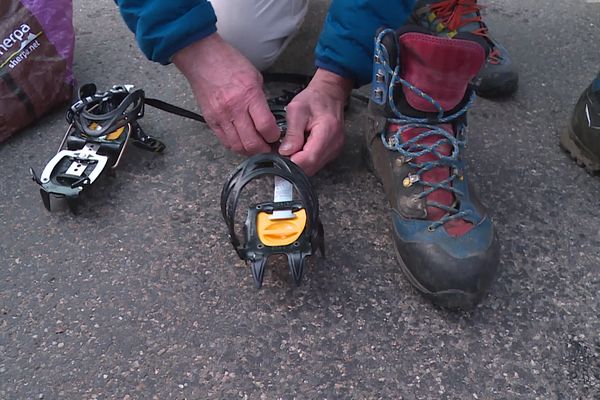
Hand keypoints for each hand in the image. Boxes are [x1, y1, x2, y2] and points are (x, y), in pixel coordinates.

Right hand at [173, 33, 279, 154]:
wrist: (202, 57)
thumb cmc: (228, 62)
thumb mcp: (255, 77)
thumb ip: (261, 100)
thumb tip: (268, 118)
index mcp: (249, 95)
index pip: (266, 127)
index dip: (274, 137)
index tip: (277, 136)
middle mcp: (234, 108)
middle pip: (252, 142)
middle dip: (264, 149)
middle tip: (269, 148)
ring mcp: (220, 116)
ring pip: (237, 146)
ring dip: (249, 151)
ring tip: (256, 148)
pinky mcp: (210, 120)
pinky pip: (224, 141)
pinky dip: (235, 146)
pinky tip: (241, 143)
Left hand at [279, 68, 353, 175]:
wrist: (329, 95)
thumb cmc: (314, 99)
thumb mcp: (296, 110)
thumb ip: (292, 133)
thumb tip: (285, 152)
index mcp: (327, 132)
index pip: (309, 159)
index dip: (291, 162)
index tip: (280, 156)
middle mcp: (334, 145)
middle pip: (310, 167)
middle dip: (293, 163)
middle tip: (283, 151)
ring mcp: (335, 150)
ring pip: (312, 168)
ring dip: (299, 162)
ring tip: (292, 146)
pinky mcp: (332, 153)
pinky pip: (316, 163)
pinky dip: (304, 159)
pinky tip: (300, 148)